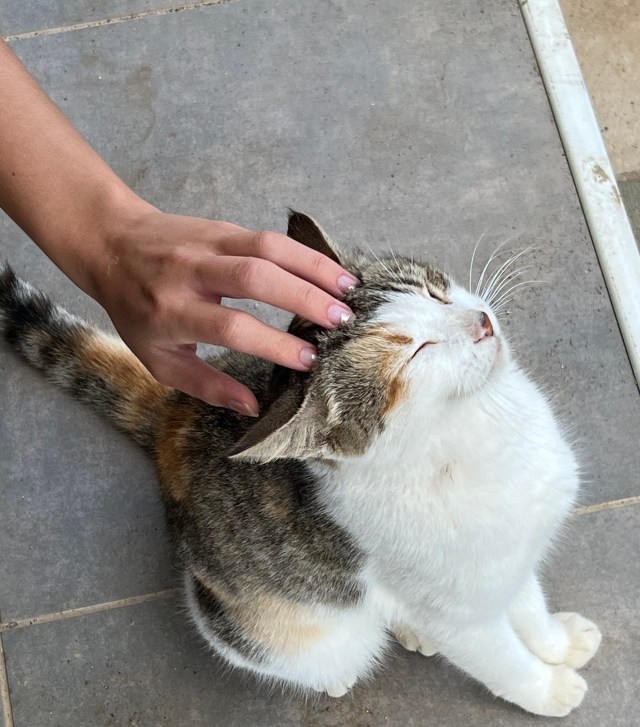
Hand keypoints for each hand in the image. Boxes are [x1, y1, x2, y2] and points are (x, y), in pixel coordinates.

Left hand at [91, 203, 357, 413]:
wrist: (112, 245)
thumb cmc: (138, 311)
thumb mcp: (159, 359)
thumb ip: (206, 385)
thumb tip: (252, 408)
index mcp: (173, 312)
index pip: (233, 327)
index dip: (274, 344)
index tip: (309, 361)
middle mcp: (191, 272)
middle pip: (256, 278)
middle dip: (305, 298)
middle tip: (342, 323)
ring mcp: (209, 244)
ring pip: (269, 247)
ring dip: (315, 268)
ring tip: (350, 291)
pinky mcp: (224, 228)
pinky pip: (271, 236)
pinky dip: (306, 253)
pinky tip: (333, 271)